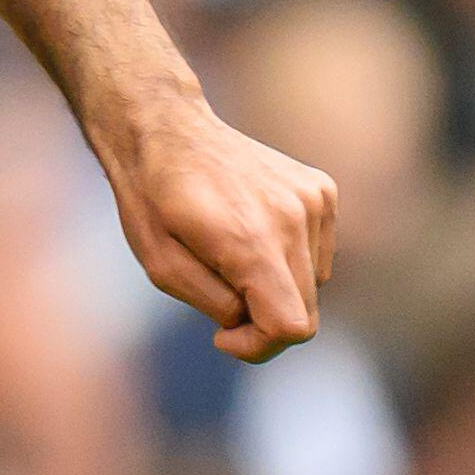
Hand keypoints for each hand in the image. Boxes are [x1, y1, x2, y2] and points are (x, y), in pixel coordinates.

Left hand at [97, 81, 338, 361]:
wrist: (166, 128)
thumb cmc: (152, 200)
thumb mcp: (161, 267)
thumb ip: (215, 304)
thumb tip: (253, 319)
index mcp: (251, 240)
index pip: (291, 327)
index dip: (258, 347)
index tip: (222, 335)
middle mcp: (293, 217)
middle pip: (305, 311)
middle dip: (263, 321)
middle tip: (218, 296)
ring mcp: (313, 200)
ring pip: (313, 284)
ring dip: (274, 285)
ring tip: (229, 253)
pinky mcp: (322, 189)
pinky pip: (317, 253)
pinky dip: (288, 257)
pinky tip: (252, 230)